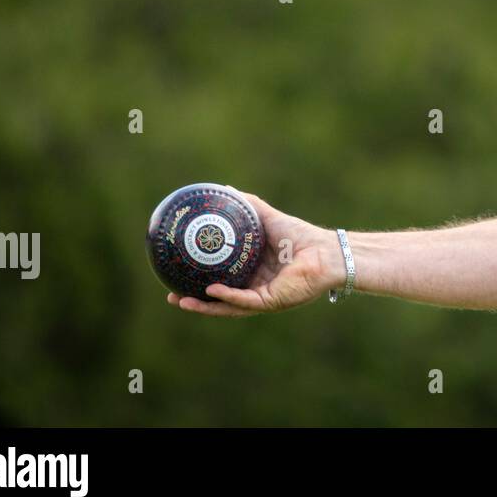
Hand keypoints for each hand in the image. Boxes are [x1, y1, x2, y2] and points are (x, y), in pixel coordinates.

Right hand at [166, 189, 344, 316]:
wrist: (326, 250)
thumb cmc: (302, 236)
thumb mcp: (268, 218)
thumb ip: (249, 206)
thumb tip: (225, 189)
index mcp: (254, 273)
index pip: (222, 281)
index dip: (199, 282)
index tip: (176, 275)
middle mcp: (256, 288)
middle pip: (219, 300)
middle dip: (195, 302)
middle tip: (171, 296)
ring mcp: (263, 297)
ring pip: (228, 306)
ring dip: (204, 306)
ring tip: (181, 301)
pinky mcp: (272, 301)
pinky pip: (245, 301)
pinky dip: (227, 297)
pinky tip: (210, 292)